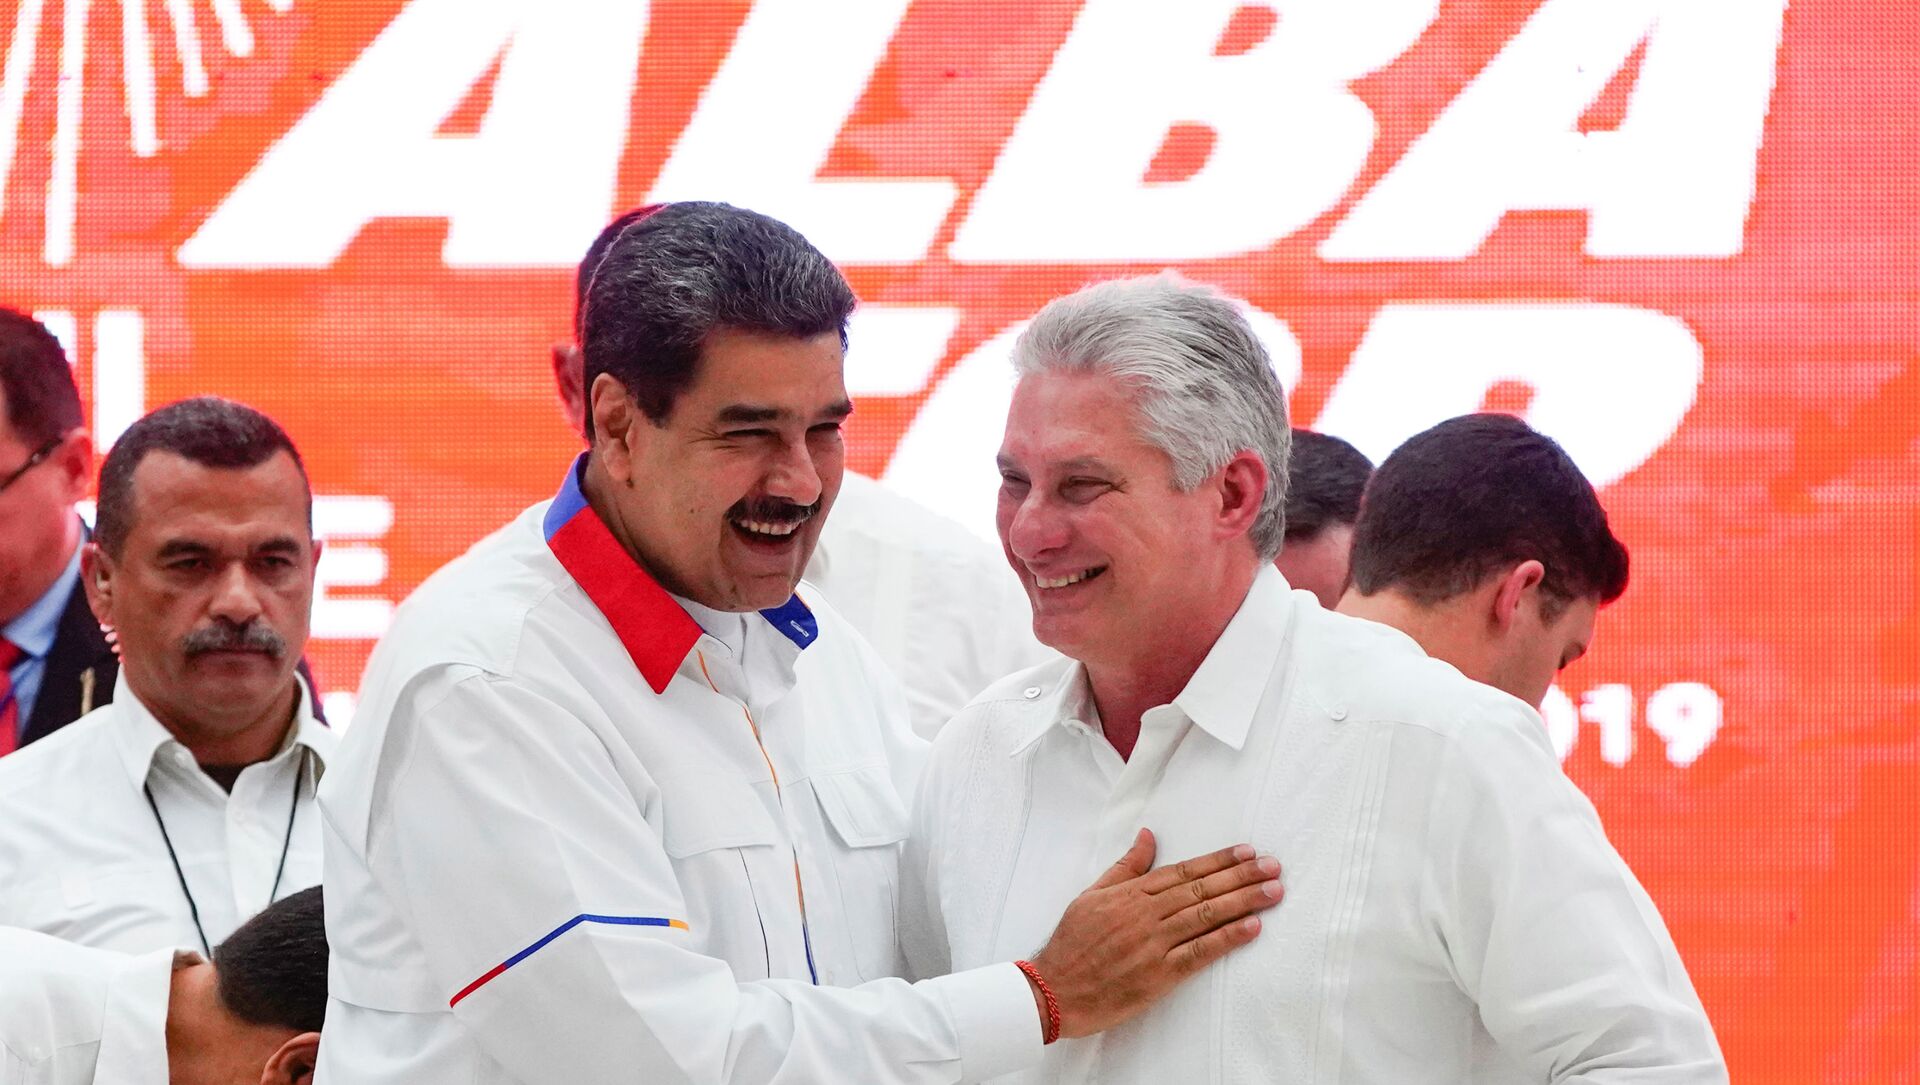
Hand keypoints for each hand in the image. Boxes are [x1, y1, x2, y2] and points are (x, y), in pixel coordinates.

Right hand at [1025, 828, 1281, 1039]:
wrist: (1054, 989)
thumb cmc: (1072, 943)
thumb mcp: (1092, 894)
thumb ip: (1125, 866)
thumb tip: (1148, 836)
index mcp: (1131, 893)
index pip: (1184, 871)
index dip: (1218, 861)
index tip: (1247, 851)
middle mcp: (1145, 914)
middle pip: (1202, 889)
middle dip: (1242, 876)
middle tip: (1273, 867)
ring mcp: (1153, 944)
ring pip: (1206, 916)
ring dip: (1243, 901)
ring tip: (1273, 892)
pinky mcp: (1158, 975)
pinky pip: (1199, 952)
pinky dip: (1227, 938)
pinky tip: (1252, 928)